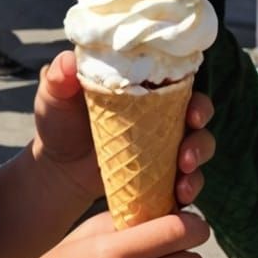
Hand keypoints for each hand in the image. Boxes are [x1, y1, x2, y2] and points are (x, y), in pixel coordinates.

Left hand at [31, 51, 214, 208]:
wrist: (56, 167)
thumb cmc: (58, 121)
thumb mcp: (55, 96)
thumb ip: (60, 77)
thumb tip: (68, 61)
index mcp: (144, 84)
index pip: (180, 80)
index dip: (194, 94)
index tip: (193, 112)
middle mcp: (162, 109)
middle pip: (199, 111)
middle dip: (202, 128)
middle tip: (188, 148)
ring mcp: (164, 142)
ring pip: (199, 144)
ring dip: (199, 159)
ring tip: (184, 179)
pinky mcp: (162, 171)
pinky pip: (187, 177)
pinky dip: (190, 186)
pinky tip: (180, 197)